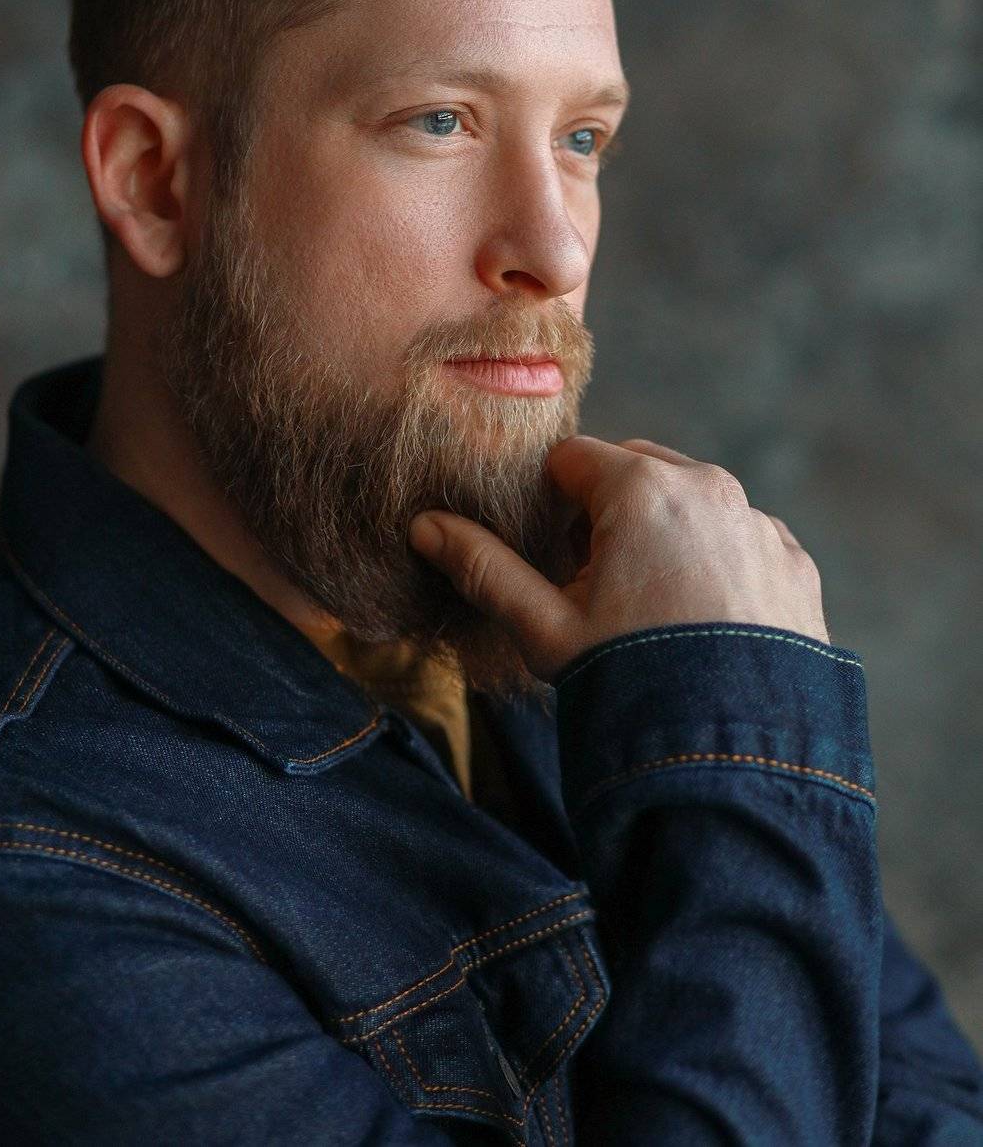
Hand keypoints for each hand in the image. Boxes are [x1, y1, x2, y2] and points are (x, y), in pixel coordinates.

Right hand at [408, 436, 829, 682]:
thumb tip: (423, 527)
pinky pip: (739, 536)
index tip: (551, 556)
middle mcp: (708, 486)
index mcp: (641, 487)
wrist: (734, 757)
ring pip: (691, 500)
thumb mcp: (545, 627)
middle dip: (608, 511)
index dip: (549, 504)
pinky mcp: (792, 561)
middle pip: (634, 468)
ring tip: (649, 607)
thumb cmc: (631, 681)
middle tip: (594, 584)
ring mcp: (758, 522)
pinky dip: (715, 558)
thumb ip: (484, 567)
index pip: (571, 459)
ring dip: (663, 530)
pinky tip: (700, 619)